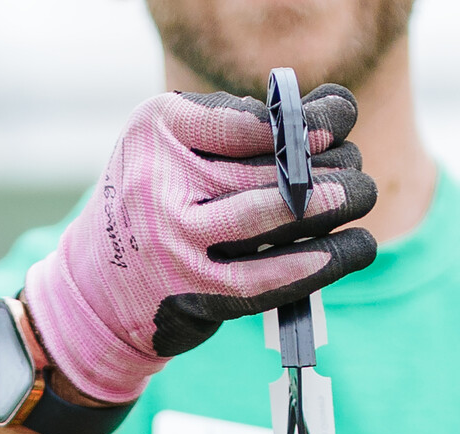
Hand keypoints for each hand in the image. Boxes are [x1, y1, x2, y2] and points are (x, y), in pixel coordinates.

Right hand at [20, 85, 375, 406]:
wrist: (95, 290)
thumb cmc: (151, 207)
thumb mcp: (172, 150)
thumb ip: (235, 129)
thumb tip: (327, 115)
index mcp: (158, 129)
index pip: (246, 120)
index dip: (303, 123)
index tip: (341, 121)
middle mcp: (162, 180)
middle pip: (263, 167)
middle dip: (325, 166)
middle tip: (358, 169)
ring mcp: (178, 241)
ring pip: (271, 217)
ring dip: (330, 206)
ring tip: (364, 196)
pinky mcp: (198, 293)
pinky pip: (269, 277)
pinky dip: (319, 264)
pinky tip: (355, 249)